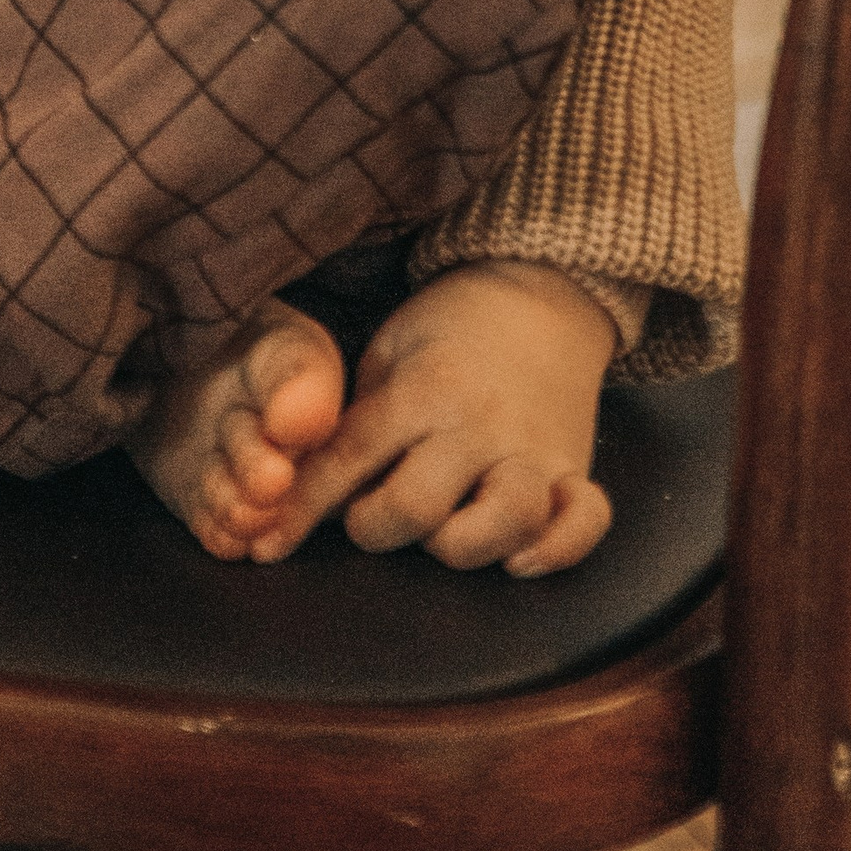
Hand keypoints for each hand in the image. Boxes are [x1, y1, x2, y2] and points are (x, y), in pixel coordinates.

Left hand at [248, 260, 617, 576]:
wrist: (541, 291)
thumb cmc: (447, 325)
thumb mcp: (387, 349)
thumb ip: (356, 416)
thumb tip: (307, 485)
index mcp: (421, 389)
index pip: (349, 459)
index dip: (302, 509)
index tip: (266, 546)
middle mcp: (477, 424)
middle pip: (417, 507)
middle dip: (377, 529)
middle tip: (370, 517)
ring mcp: (533, 449)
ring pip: (503, 523)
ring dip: (463, 546)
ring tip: (443, 532)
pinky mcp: (576, 467)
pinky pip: (584, 524)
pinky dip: (558, 550)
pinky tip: (522, 559)